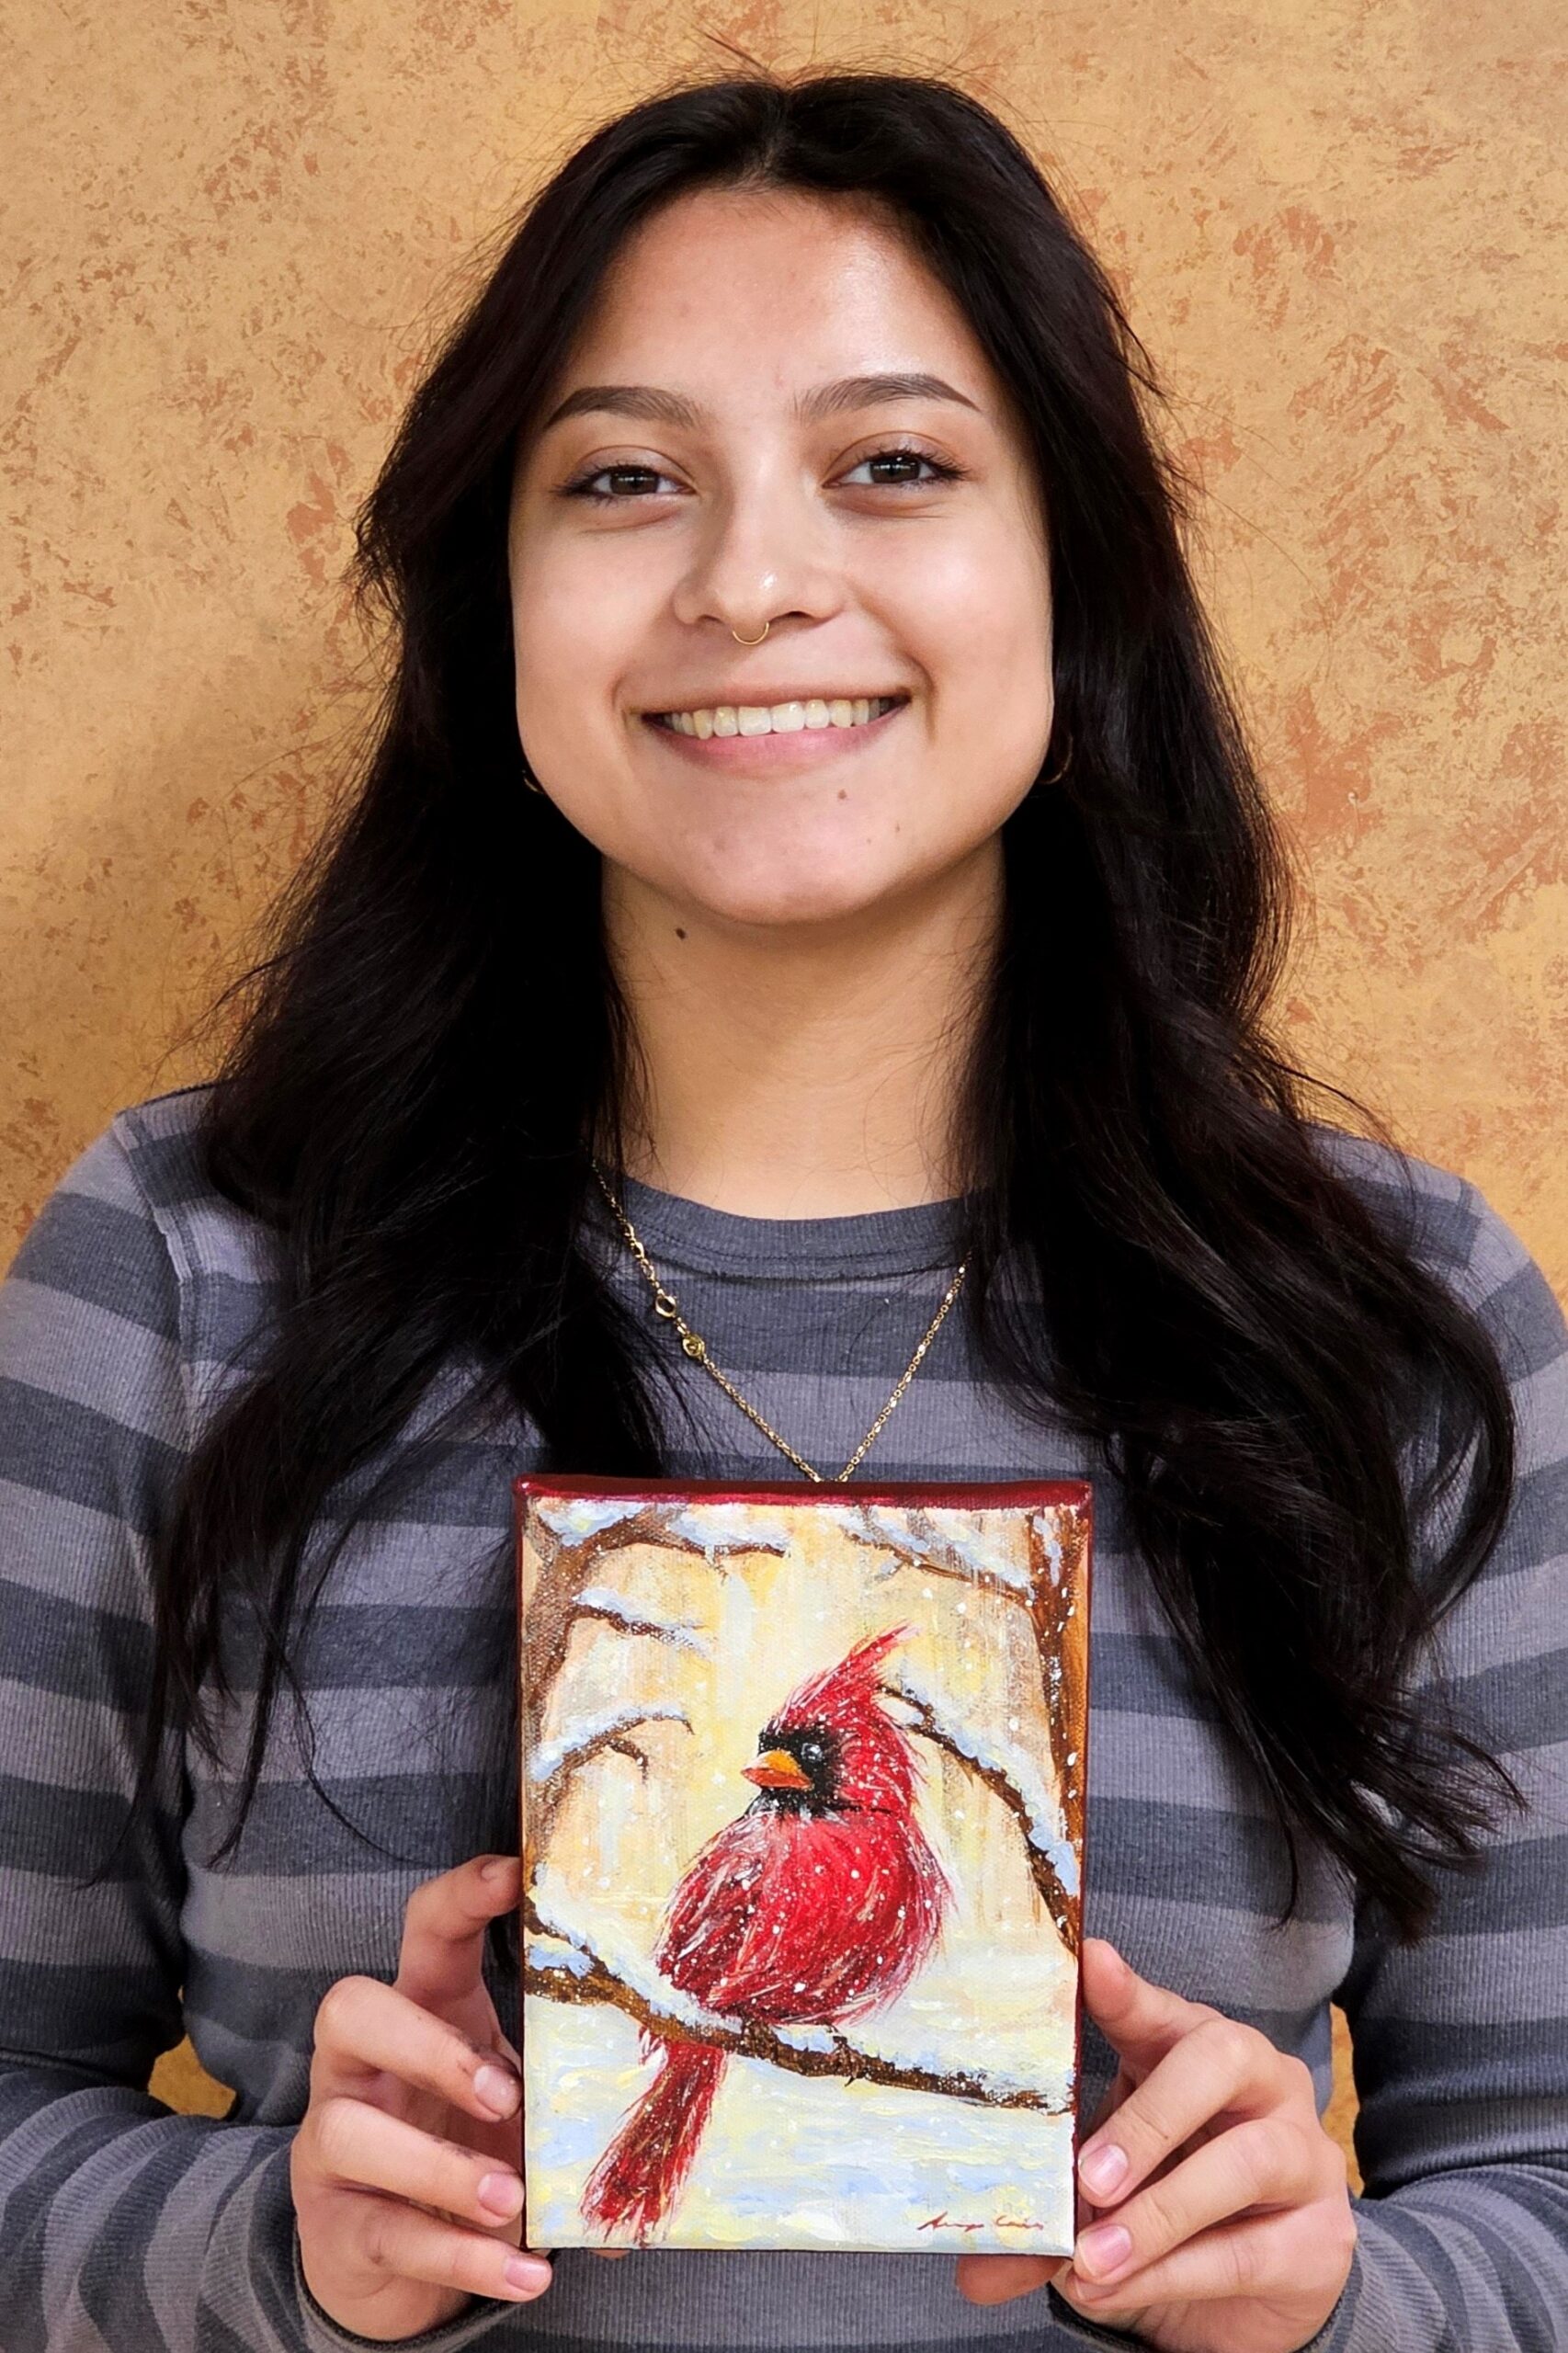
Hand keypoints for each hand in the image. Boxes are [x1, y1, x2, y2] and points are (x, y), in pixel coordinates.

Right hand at [291, 1853, 550, 2340]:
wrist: (383, 2257)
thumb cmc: (463, 2146)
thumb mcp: (514, 2109)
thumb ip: (572, 2104)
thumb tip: (665, 2145)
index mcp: (419, 2012)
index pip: (424, 1931)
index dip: (461, 1896)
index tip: (516, 1875)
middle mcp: (359, 2066)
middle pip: (350, 2009)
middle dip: (425, 2046)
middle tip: (503, 2093)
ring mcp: (332, 2144)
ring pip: (351, 2131)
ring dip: (440, 2168)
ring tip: (511, 2201)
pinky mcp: (337, 2226)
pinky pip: (388, 2236)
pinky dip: (462, 2260)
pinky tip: (525, 2273)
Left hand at [956, 1939, 1355, 2351]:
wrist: (1252, 2298)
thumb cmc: (1166, 2206)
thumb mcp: (1105, 2192)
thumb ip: (1051, 2213)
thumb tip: (972, 2266)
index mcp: (1194, 2049)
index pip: (1162, 2008)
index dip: (1126, 1990)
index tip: (1089, 1963)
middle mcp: (1261, 2082)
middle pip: (1220, 2058)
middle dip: (1149, 2117)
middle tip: (1088, 2178)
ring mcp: (1301, 2154)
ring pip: (1242, 2161)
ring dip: (1158, 2214)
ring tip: (1091, 2260)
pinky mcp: (1320, 2239)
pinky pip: (1248, 2250)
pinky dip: (1175, 2272)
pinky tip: (1121, 2289)